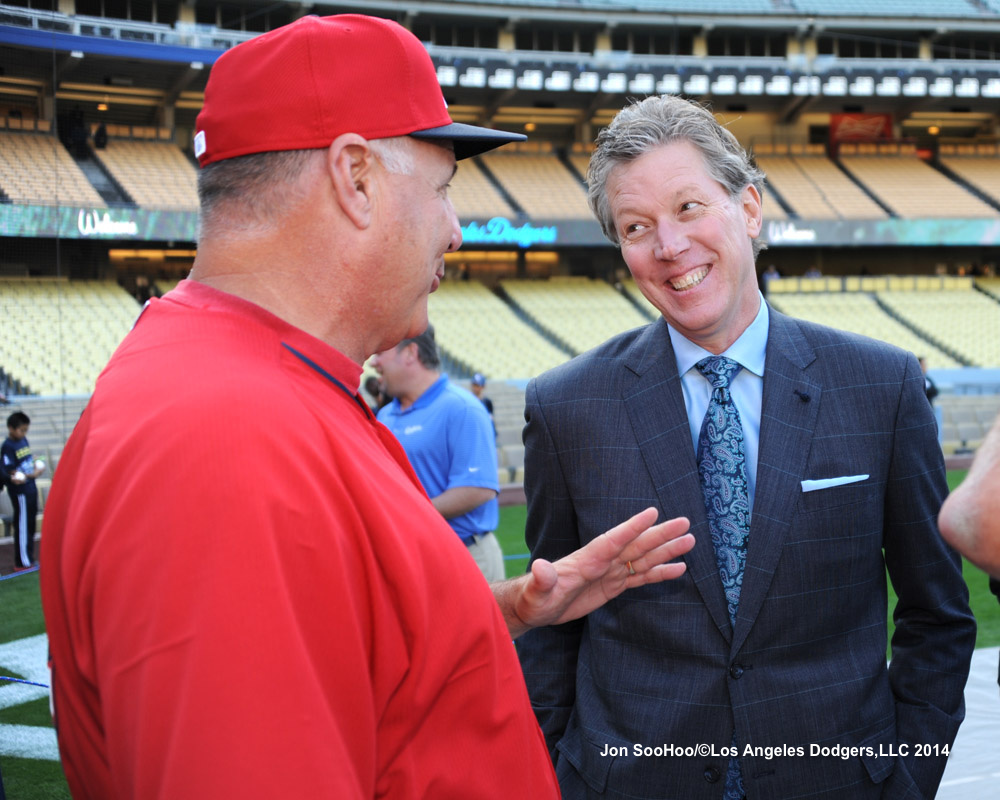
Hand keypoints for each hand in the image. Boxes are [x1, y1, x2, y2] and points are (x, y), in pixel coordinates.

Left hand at [495, 508, 692, 638]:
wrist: (534, 606)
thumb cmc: (534, 598)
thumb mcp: (536, 592)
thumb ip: (542, 579)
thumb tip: (541, 567)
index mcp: (587, 560)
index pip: (613, 540)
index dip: (632, 527)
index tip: (652, 512)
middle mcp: (602, 562)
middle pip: (636, 545)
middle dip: (660, 534)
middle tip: (685, 522)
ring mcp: (609, 572)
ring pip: (643, 558)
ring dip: (666, 550)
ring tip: (690, 540)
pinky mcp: (613, 586)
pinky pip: (640, 577)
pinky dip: (659, 572)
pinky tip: (678, 568)